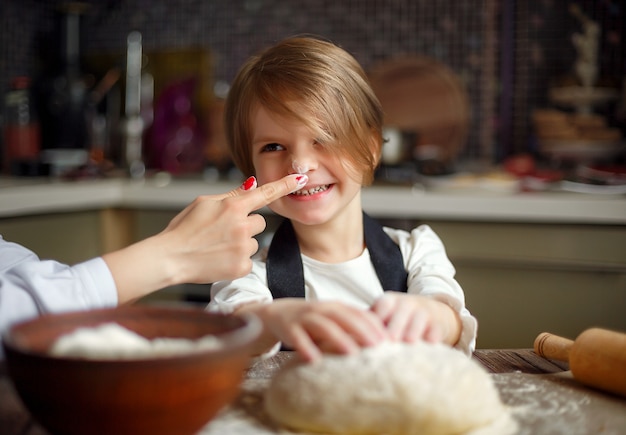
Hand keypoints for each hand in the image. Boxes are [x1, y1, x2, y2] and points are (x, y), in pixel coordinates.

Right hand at [158, 174, 307, 282]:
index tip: (301, 178)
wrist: (170, 258)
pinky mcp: (242, 266)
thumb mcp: (204, 203)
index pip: (265, 193)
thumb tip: (251, 185)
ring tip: (218, 247)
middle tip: (223, 232)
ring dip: (241, 244)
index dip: (285, 185)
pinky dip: (237, 261)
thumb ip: (231, 195)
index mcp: (233, 206)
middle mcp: (241, 225)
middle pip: (260, 223)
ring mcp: (243, 247)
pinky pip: (249, 260)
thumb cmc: (184, 229)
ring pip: (254, 242)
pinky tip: (219, 259)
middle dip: (246, 226)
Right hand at [250, 299, 388, 361]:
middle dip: (361, 330)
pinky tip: (314, 360)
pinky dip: (306, 347)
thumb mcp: (333, 318)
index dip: (374, 324)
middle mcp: (322, 309)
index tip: (389, 339)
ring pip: (323, 325)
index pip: (358, 313)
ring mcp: (305, 317)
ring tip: (352, 353)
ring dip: (338, 338)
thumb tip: (382, 340)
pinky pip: (298, 337)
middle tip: (377, 346)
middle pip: (344, 317)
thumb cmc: (312, 320)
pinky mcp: (289, 327)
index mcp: (336, 307)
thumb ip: (353, 326)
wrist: (278, 313)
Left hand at [370, 291, 460, 345]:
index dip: (371, 330)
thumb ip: (365, 325)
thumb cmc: (398, 317)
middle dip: (390, 336)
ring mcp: (423, 312)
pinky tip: (424, 351)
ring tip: (404, 351)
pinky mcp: (437, 324)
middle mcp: (405, 304)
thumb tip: (339, 343)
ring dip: (409, 338)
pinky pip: (434, 332)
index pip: (377, 313)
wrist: (432, 311)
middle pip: (396, 321)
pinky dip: (430, 341)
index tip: (365, 347)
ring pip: (415, 326)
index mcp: (386, 302)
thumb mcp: (383, 314)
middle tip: (381, 353)